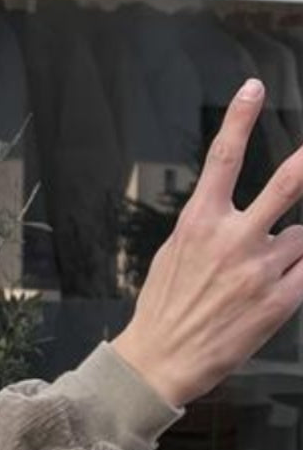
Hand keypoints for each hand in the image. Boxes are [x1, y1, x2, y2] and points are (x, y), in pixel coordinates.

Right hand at [112, 78, 302, 408]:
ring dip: (295, 248)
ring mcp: (260, 269)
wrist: (161, 361)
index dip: (239, 119)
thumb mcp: (175, 254)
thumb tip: (229, 210)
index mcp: (200, 223)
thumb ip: (208, 227)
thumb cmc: (164, 309)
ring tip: (267, 269)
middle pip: (287, 184)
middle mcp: (233, 239)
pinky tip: (290, 276)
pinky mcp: (279, 301)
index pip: (223, 158)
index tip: (252, 88)